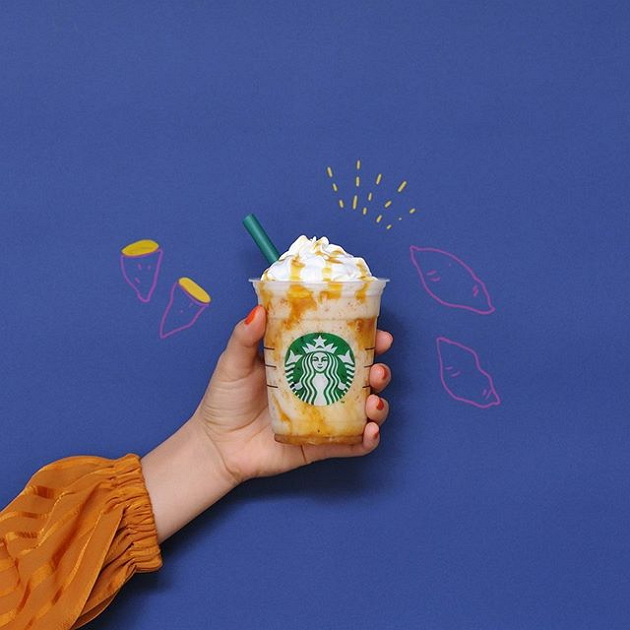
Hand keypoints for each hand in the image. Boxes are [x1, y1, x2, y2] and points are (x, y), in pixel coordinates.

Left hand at [193, 305, 392, 482]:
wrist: (216, 445)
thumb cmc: (225, 400)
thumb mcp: (233, 362)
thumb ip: (245, 337)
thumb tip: (260, 309)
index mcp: (304, 363)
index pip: (341, 347)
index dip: (364, 340)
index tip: (379, 333)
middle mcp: (320, 389)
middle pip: (361, 378)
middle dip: (378, 371)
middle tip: (378, 368)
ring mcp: (323, 418)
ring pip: (363, 410)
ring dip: (379, 405)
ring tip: (374, 402)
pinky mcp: (320, 445)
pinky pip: (352, 444)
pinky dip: (367, 440)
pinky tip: (370, 431)